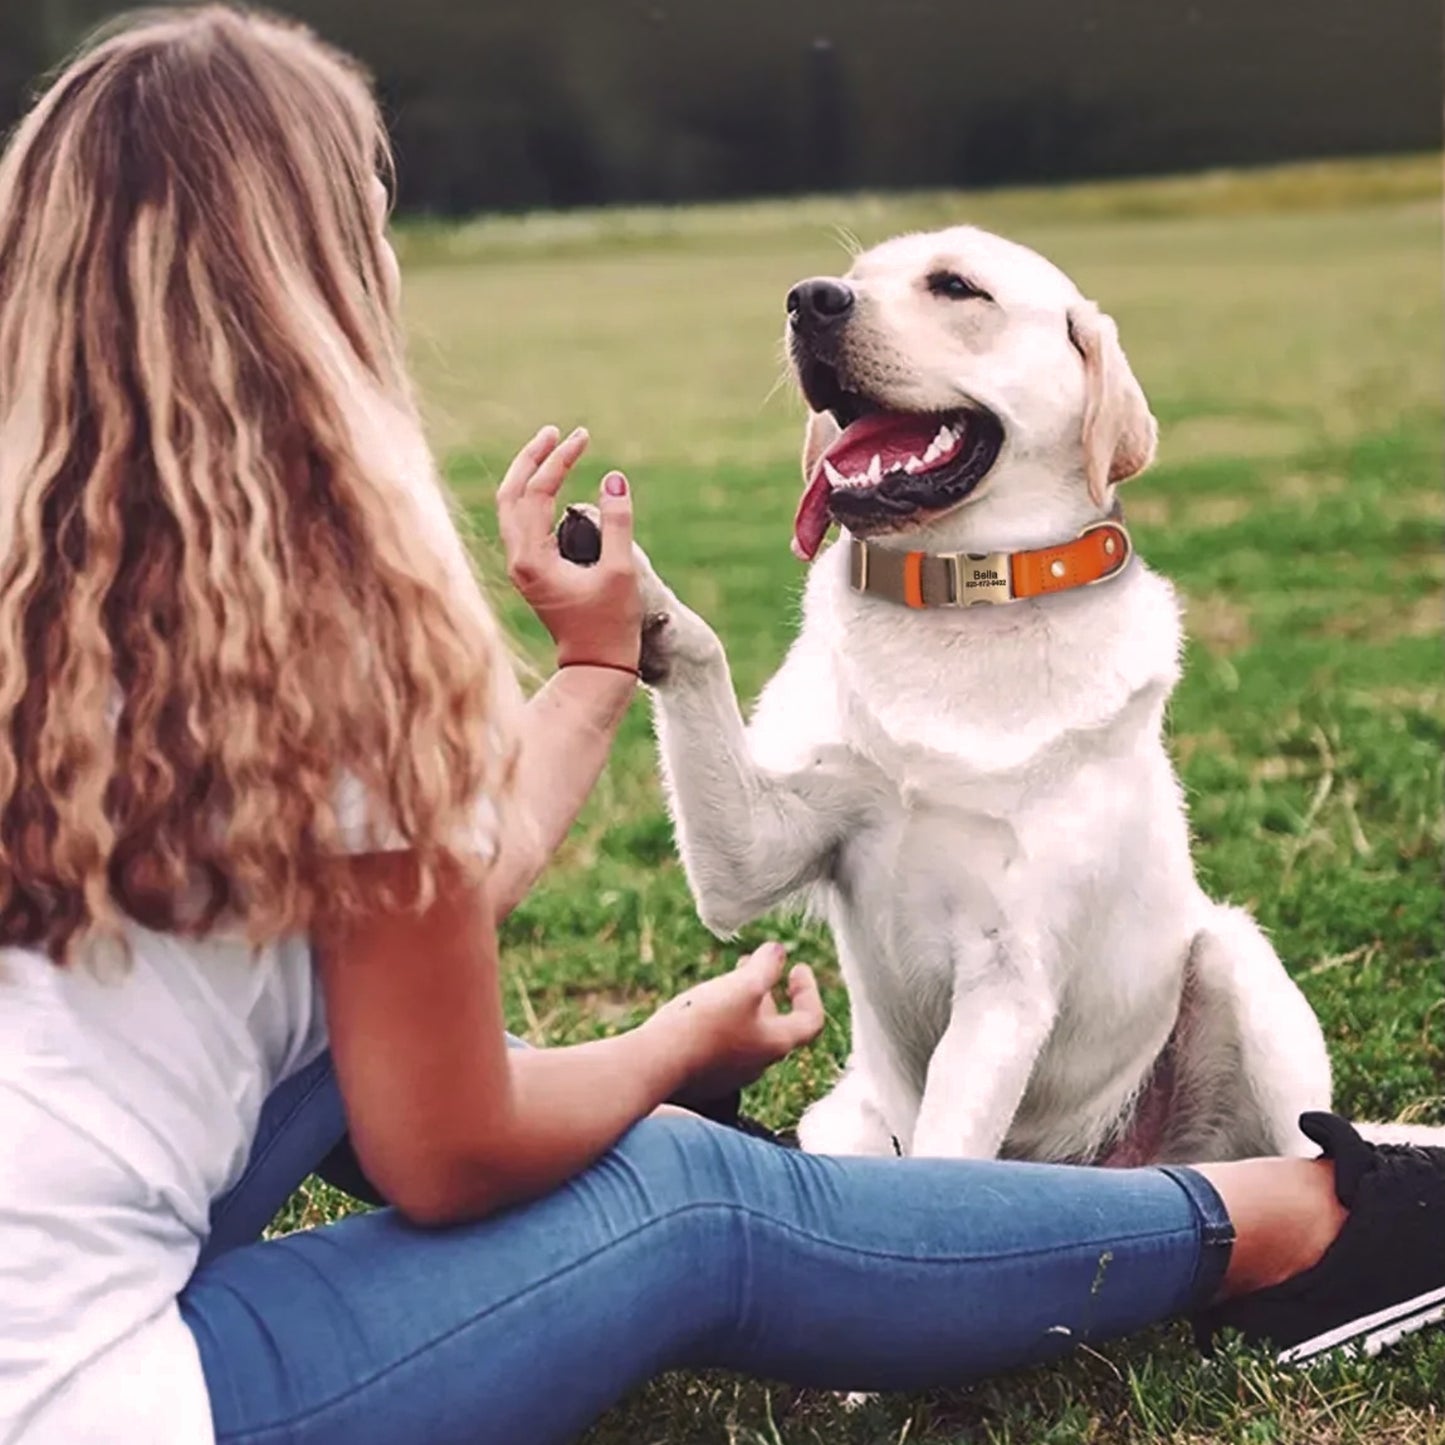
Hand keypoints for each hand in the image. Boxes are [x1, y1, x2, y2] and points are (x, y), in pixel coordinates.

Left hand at [497, 426, 641, 671]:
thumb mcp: (621, 571)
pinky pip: (523, 524)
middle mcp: (518, 560)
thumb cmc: (610, 626)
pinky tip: (554, 488)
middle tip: (555, 432)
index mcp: (532, 559)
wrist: (596, 669)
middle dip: (531, 459)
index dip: (559, 461)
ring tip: (554, 450)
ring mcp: (522, 568)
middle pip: (510, 494)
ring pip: (511, 508)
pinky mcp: (532, 573)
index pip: (537, 493)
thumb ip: (618, 522)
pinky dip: (535, 498)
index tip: (583, 439)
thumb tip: (613, 478)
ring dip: (530, 476)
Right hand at [648, 943, 825, 1102]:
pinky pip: (721, 1044)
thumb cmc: (704, 1023)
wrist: (654, 1063)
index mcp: (775, 1044)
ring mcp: (730, 1073)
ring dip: (744, 1003)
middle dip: (770, 991)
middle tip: (758, 966)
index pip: (811, 1021)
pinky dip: (722, 1019)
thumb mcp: (742, 985)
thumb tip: (778, 952)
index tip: (798, 967)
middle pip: (776, 1026)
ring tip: (727, 979)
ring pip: (747, 1033)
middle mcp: (758, 1064)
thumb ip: (766, 967)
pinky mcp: (704, 1076)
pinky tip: (702, 1004)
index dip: (809, 991)